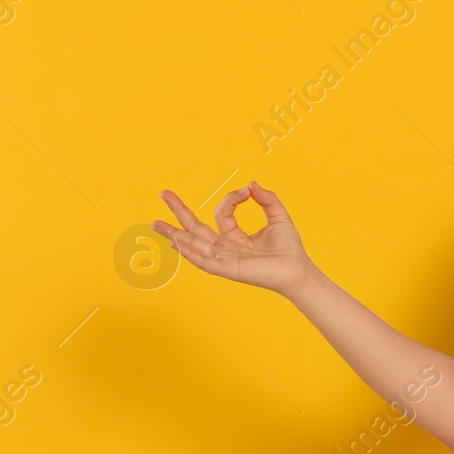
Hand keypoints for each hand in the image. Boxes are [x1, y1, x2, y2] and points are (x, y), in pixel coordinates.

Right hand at [152, 181, 313, 297]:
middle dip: (179, 212)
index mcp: (234, 236)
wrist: (298, 269)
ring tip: (156, 223)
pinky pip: (204, 261)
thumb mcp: (278, 216)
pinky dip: (189, 253)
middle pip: (195, 228)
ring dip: (174, 234)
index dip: (232, 198)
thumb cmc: (288, 248)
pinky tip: (176, 243)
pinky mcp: (227, 269)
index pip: (222, 213)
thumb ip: (266, 198)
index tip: (247, 191)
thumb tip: (251, 184)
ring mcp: (224, 259)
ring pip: (193, 245)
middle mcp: (225, 248)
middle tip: (163, 193)